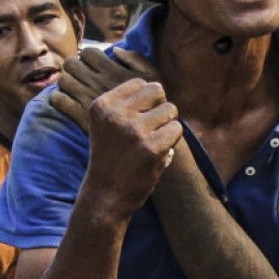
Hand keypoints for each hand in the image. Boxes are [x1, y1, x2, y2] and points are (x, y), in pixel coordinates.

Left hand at [53, 46, 158, 132]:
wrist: (144, 146)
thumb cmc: (155, 111)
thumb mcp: (155, 80)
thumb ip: (138, 60)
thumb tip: (115, 50)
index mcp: (114, 72)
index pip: (89, 53)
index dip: (88, 58)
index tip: (94, 67)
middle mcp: (99, 84)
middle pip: (71, 63)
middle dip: (74, 68)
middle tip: (81, 77)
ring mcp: (88, 100)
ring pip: (63, 80)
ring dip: (67, 83)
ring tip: (74, 89)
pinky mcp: (81, 117)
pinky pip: (59, 101)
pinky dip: (60, 99)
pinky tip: (68, 103)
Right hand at [83, 76, 183, 215]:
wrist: (106, 195)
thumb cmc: (112, 158)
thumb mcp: (107, 124)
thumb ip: (127, 103)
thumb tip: (159, 86)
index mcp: (102, 105)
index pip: (140, 83)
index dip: (146, 101)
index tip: (137, 121)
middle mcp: (115, 114)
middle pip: (157, 90)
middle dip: (160, 108)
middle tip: (151, 129)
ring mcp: (133, 130)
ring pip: (170, 110)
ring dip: (167, 126)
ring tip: (152, 143)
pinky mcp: (151, 147)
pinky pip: (177, 129)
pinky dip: (173, 141)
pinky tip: (158, 153)